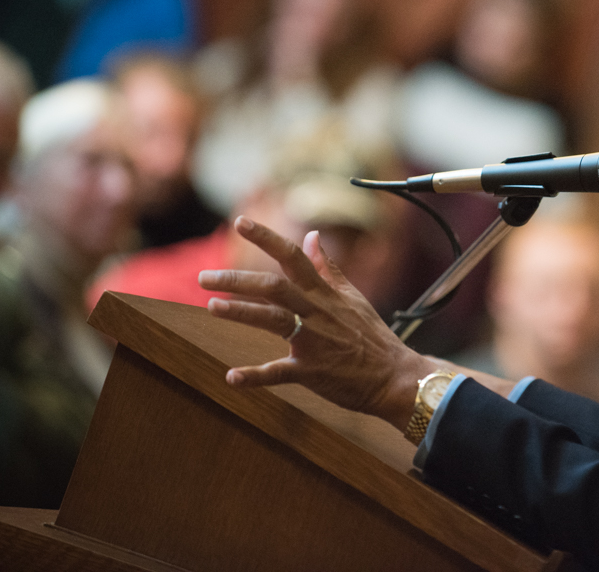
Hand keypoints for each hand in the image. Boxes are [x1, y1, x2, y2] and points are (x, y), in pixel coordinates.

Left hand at [198, 216, 437, 430]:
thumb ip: (328, 267)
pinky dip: (255, 376)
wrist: (394, 376)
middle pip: (274, 286)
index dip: (266, 237)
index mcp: (324, 293)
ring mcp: (314, 341)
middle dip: (238, 279)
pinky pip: (280, 372)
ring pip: (274, 320)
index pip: (292, 256)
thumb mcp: (352, 296)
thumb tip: (313, 236)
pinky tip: (231, 377)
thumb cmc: (371, 336)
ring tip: (212, 306)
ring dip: (242, 313)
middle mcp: (316, 312)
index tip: (240, 222)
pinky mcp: (312, 371)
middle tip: (204, 278)